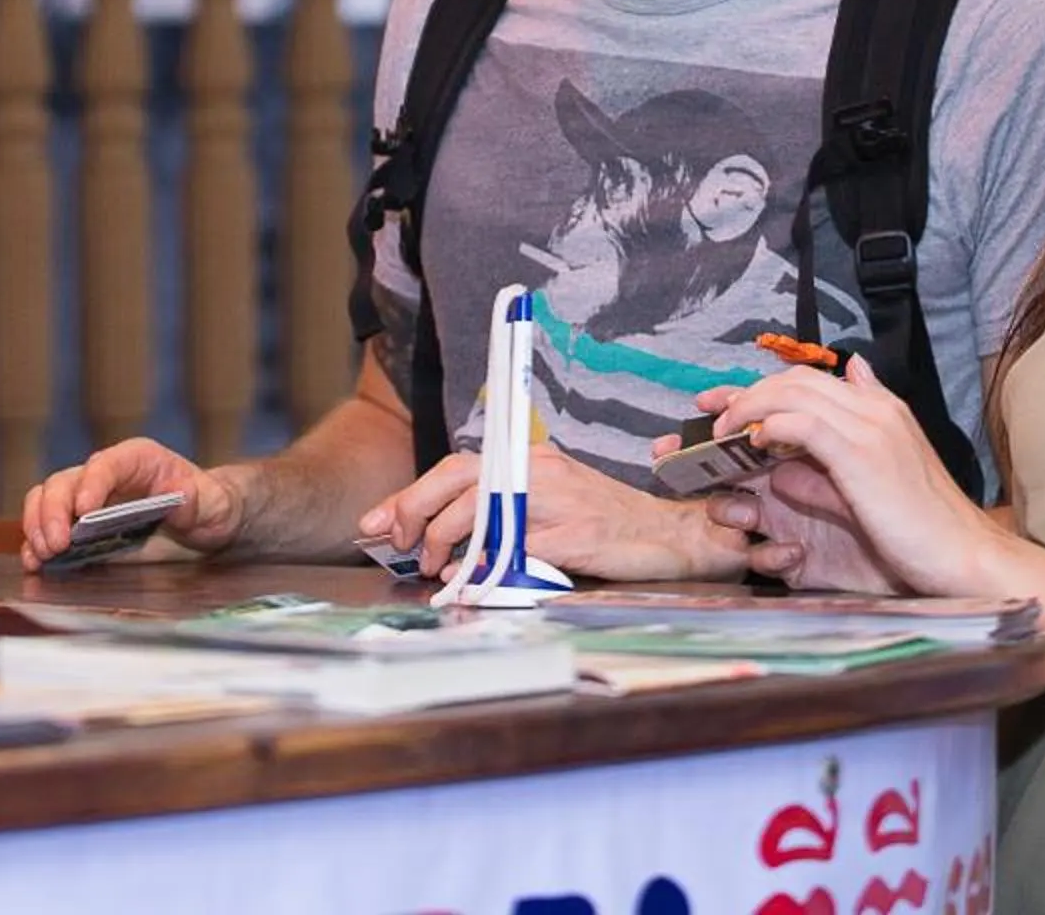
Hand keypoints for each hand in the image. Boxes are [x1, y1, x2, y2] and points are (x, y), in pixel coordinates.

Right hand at [18, 437, 242, 568]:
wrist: (204, 525)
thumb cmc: (211, 508)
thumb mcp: (215, 506)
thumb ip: (198, 501)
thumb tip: (180, 491)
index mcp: (138, 459)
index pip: (106, 463)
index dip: (92, 484)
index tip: (85, 512)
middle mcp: (105, 474)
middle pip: (65, 481)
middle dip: (53, 511)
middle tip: (57, 544)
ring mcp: (87, 499)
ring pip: (46, 498)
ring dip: (38, 525)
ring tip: (43, 554)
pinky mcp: (78, 526)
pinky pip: (45, 526)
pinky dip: (35, 542)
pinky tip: (35, 563)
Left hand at [360, 444, 747, 581]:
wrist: (670, 534)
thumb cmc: (604, 523)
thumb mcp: (546, 506)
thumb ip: (498, 513)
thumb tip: (439, 539)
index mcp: (528, 460)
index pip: (455, 468)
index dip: (409, 494)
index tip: (375, 523)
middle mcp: (539, 472)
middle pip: (458, 480)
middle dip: (414, 512)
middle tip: (398, 545)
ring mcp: (558, 503)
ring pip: (481, 512)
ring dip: (446, 544)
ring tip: (435, 570)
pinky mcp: (576, 536)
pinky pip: (517, 552)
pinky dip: (487, 569)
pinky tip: (470, 583)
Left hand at [697, 354, 998, 596]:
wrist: (964, 554)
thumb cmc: (923, 527)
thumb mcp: (876, 483)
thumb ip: (834, 456)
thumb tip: (790, 448)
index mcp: (881, 410)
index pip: (812, 380)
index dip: (765, 386)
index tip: (727, 402)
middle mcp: (875, 407)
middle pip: (796, 379)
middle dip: (746, 391)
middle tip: (710, 410)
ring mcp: (870, 426)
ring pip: (793, 392)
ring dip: (750, 407)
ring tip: (724, 431)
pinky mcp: (861, 454)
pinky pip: (802, 424)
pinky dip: (772, 427)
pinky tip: (755, 444)